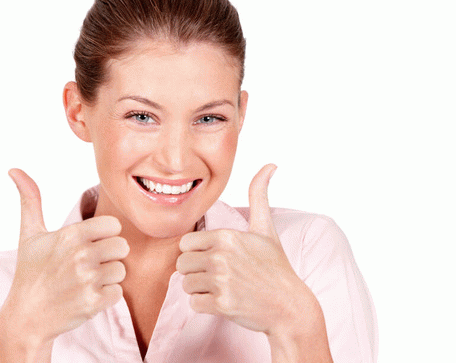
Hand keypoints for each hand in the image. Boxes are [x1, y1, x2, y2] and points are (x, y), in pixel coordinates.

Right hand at [0, 169, 128, 345]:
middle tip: (90, 263)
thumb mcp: (30, 234)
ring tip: (86, 280)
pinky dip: (107, 296)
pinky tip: (88, 295)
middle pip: (122, 246)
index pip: (113, 225)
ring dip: (108, 277)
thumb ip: (30, 200)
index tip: (90, 243)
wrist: (26, 317)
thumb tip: (14, 169)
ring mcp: (88, 280)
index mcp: (71, 235)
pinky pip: (118, 292)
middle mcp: (81, 255)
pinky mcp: (93, 302)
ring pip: (121, 270)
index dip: (104, 234)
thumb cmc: (30, 272)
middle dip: (110, 255)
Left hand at [176, 164, 315, 335]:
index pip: (185, 243)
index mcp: (226, 236)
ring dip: (199, 289)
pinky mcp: (222, 304)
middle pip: (182, 264)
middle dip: (195, 271)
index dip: (196, 252)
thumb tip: (271, 165)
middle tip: (217, 276)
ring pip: (186, 284)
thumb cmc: (275, 266)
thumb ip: (259, 195)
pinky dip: (204, 305)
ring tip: (222, 288)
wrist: (289, 306)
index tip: (213, 258)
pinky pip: (194, 303)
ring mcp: (221, 281)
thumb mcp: (266, 228)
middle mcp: (221, 256)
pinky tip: (223, 301)